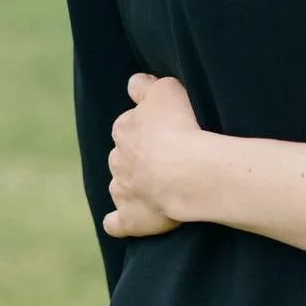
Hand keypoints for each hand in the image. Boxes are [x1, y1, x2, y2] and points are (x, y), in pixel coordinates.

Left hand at [105, 73, 202, 238]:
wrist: (188, 172)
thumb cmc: (180, 127)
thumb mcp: (166, 90)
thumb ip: (146, 85)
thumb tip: (135, 83)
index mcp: (124, 128)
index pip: (129, 123)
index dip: (148, 126)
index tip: (166, 129)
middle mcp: (117, 159)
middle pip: (124, 155)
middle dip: (140, 156)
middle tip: (169, 157)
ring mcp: (122, 190)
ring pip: (121, 185)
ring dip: (133, 184)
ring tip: (160, 185)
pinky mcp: (131, 218)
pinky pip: (117, 223)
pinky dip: (119, 221)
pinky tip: (124, 221)